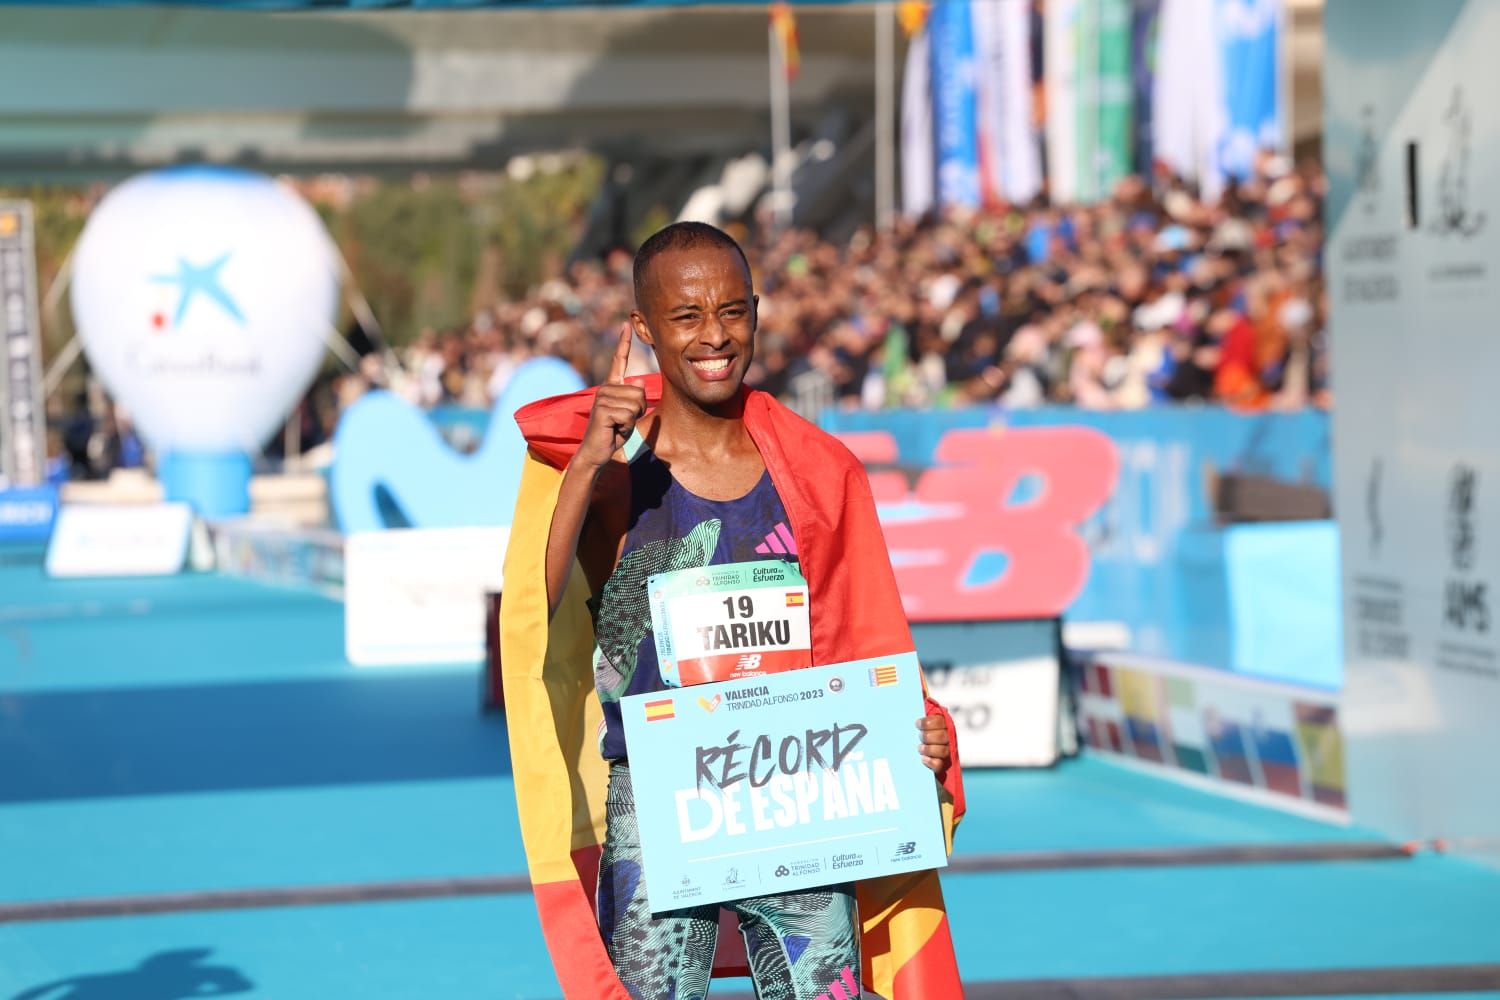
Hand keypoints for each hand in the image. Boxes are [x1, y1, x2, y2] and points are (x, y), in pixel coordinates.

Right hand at [576, 323, 646, 470]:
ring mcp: (602, 398)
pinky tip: (613, 429)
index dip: (623, 343)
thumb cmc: (614, 433)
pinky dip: (626, 426)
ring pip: (636, 403)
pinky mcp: (602, 409)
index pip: (618, 361)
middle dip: (638, 410)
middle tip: (623, 421)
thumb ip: (636, 399)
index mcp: (612, 387)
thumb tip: (639, 383)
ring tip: (617, 425)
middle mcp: (605, 388)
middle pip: (640, 391)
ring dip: (631, 419)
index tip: (626, 324)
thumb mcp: (630, 414)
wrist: (596, 451)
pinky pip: (629, 415)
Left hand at [916, 714, 950, 778]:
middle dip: (928, 736)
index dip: (928, 722)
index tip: (917, 724)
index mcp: (941, 725)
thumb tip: (920, 693)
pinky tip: (922, 759)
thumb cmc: (915, 734)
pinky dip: (930, 762)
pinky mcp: (941, 765)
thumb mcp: (917, 722)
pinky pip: (939, 764)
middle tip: (919, 736)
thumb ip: (921, 708)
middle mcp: (946, 738)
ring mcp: (945, 752)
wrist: (913, 755)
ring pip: (943, 750)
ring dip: (929, 749)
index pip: (940, 720)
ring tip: (919, 748)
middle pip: (942, 736)